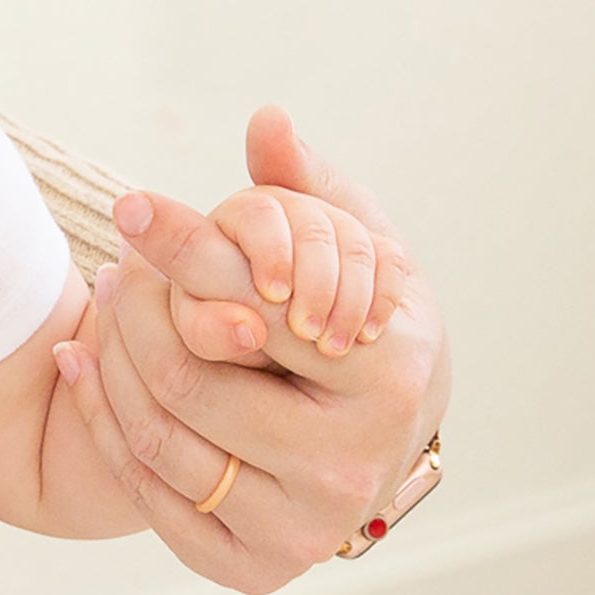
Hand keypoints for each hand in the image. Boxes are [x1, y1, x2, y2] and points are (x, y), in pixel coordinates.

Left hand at [51, 109, 448, 592]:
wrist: (370, 441)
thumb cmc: (358, 328)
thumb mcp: (356, 249)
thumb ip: (310, 188)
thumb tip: (266, 121)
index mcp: (390, 377)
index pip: (251, 305)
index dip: (182, 250)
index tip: (129, 209)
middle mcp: (353, 465)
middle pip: (189, 377)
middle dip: (136, 310)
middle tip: (112, 266)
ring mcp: (302, 528)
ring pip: (158, 437)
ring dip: (111, 362)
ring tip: (102, 305)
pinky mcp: (251, 568)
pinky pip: (148, 491)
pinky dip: (103, 421)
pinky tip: (82, 363)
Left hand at [202, 183, 405, 358]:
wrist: (304, 380)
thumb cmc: (239, 368)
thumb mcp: (217, 349)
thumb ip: (206, 327)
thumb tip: (238, 310)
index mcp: (229, 226)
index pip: (256, 213)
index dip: (271, 250)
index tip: (275, 296)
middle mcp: (278, 215)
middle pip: (310, 222)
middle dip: (314, 281)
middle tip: (306, 333)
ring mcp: (328, 227)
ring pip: (353, 240)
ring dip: (348, 298)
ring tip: (332, 349)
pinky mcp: (371, 247)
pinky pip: (388, 257)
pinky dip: (380, 300)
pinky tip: (366, 336)